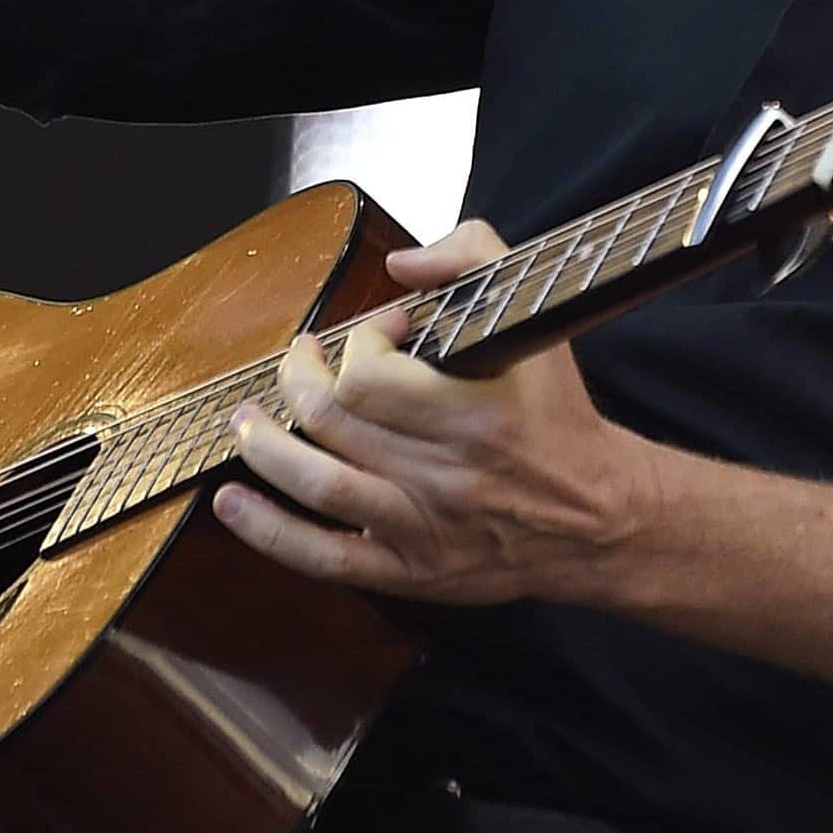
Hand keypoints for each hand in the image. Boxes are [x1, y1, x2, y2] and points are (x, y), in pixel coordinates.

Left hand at [211, 221, 668, 604]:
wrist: (598, 517)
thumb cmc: (558, 418)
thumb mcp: (537, 322)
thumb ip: (475, 260)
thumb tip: (402, 263)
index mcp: (476, 417)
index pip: (373, 378)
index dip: (359, 344)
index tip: (383, 330)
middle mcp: (446, 477)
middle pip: (335, 422)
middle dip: (299, 380)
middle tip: (300, 358)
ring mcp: (423, 529)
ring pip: (319, 484)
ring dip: (265, 447)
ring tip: (245, 419)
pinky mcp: (410, 572)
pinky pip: (324, 557)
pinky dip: (268, 531)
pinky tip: (233, 500)